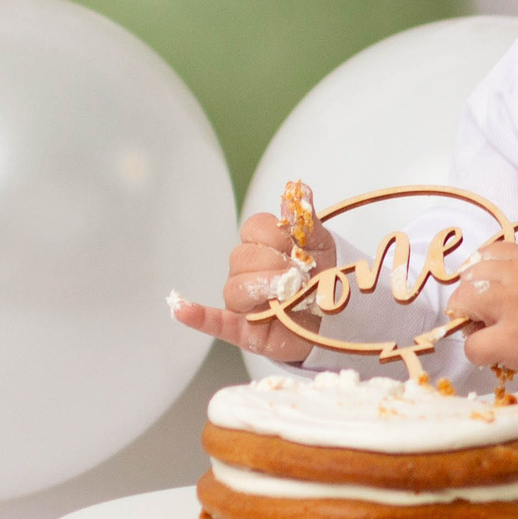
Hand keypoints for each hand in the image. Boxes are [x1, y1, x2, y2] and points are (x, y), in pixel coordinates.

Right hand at [170, 212, 337, 365]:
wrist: (336, 315)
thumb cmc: (322, 277)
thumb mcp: (321, 246)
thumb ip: (306, 221)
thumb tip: (300, 191)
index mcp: (262, 246)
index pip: (254, 229)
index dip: (276, 237)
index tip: (298, 247)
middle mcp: (246, 271)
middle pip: (242, 258)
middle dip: (273, 265)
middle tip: (300, 276)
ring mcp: (242, 300)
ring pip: (234, 288)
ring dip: (260, 288)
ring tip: (287, 294)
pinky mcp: (241, 328)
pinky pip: (213, 322)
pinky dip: (196, 315)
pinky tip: (181, 309)